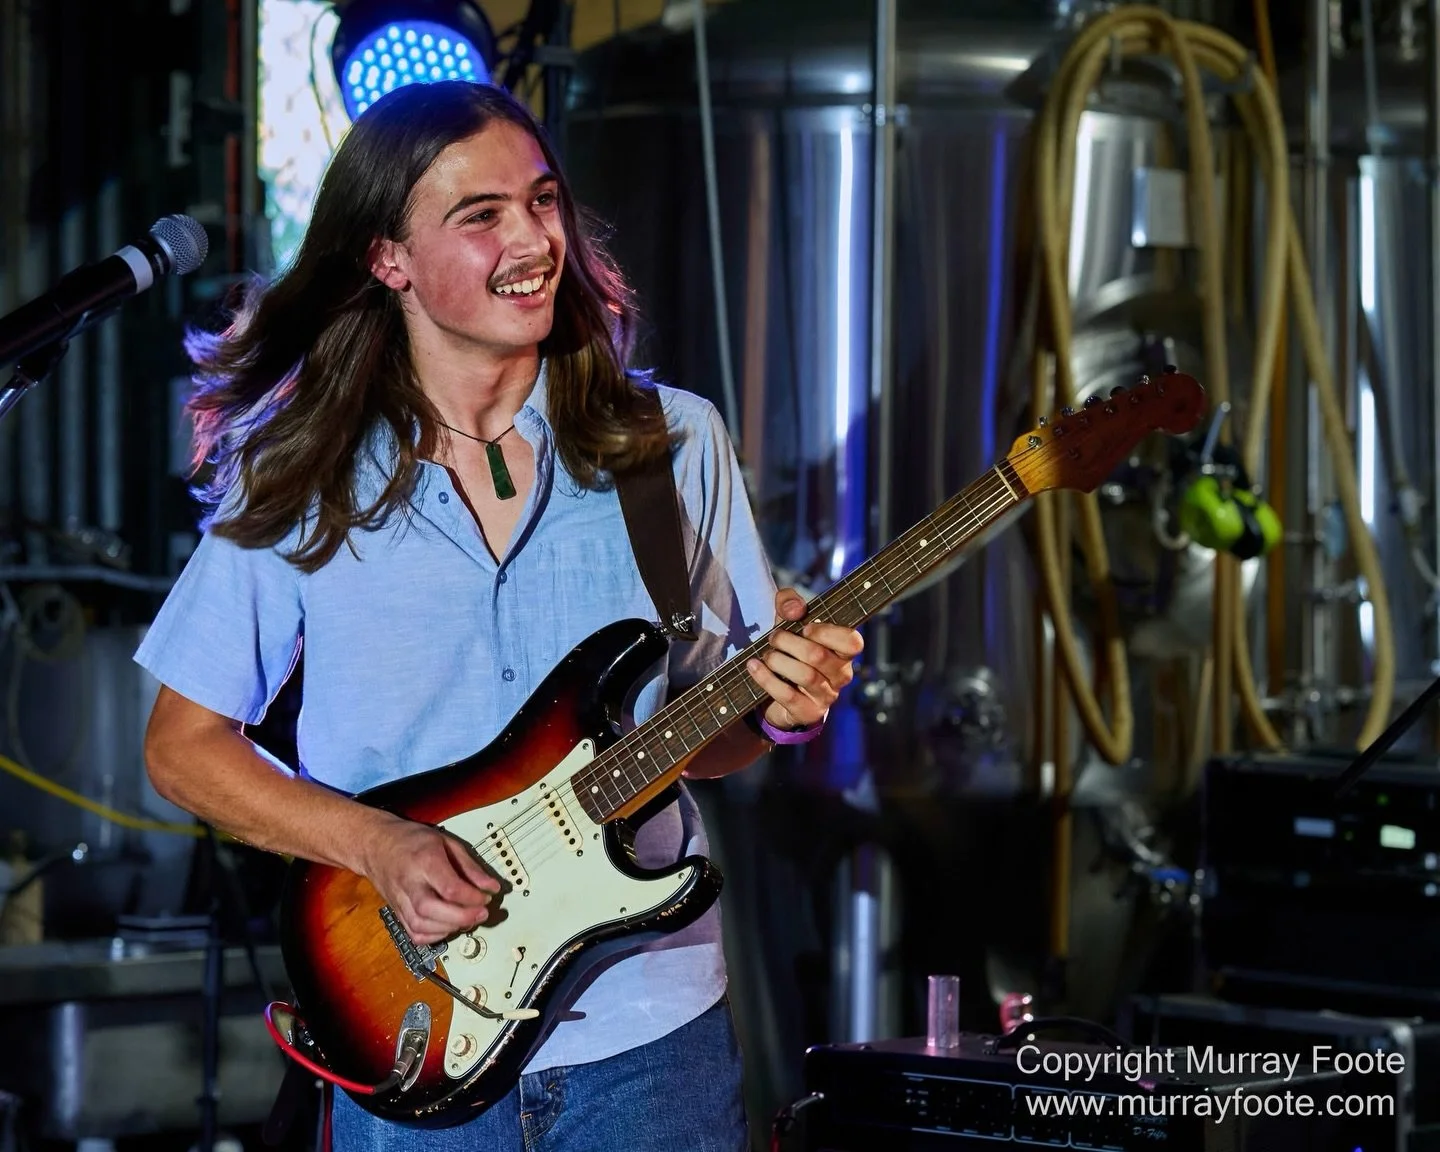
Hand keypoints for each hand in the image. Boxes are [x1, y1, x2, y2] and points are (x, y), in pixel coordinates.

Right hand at [361, 816, 500, 944]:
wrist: (376, 844)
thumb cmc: (411, 840)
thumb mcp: (446, 842)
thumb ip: (470, 866)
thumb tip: (490, 887)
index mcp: (424, 860)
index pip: (450, 888)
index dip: (473, 897)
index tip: (487, 896)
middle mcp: (409, 883)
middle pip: (432, 910)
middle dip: (462, 917)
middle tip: (481, 913)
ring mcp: (400, 899)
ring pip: (421, 926)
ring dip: (450, 928)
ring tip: (468, 919)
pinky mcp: (396, 911)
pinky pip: (413, 934)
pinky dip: (434, 936)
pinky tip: (448, 927)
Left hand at [745, 588, 863, 730]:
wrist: (778, 691)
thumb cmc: (790, 649)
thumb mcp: (788, 620)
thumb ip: (789, 602)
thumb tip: (794, 610)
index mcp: (843, 651)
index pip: (852, 642)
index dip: (827, 632)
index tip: (805, 628)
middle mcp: (841, 675)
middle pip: (818, 655)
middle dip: (788, 642)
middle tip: (773, 638)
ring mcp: (827, 696)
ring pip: (805, 675)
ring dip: (778, 660)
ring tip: (767, 655)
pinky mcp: (809, 713)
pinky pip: (789, 696)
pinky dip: (767, 678)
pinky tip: (754, 666)